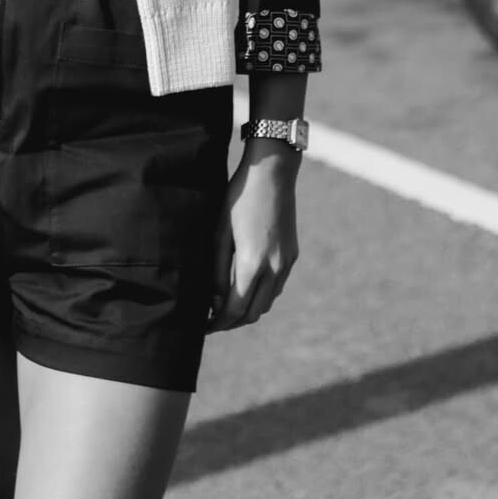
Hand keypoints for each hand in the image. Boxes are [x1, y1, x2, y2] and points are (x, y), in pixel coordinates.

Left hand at [207, 140, 299, 332]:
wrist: (273, 172)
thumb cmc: (239, 197)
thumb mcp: (220, 231)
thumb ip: (217, 269)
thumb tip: (215, 300)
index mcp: (253, 264)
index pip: (235, 309)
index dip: (219, 322)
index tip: (204, 326)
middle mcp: (275, 269)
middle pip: (254, 313)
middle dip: (233, 322)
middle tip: (213, 320)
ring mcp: (287, 263)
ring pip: (267, 302)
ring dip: (248, 309)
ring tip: (226, 305)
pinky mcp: (292, 255)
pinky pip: (277, 286)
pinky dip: (261, 295)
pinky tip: (246, 286)